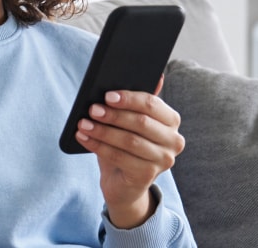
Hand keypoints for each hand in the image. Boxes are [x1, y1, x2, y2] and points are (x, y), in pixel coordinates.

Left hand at [75, 76, 184, 228]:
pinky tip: (84, 138)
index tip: (107, 96)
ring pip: (129, 141)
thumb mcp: (130, 121)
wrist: (123, 182)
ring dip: (103, 131)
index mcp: (171, 120)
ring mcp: (163, 160)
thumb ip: (136, 101)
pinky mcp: (148, 175)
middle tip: (92, 109)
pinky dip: (98, 146)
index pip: (152, 104)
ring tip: (83, 124)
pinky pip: (120, 157)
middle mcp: (173, 140)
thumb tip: (154, 76)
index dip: (129, 99)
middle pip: (141, 122)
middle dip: (113, 115)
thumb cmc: (125, 144)